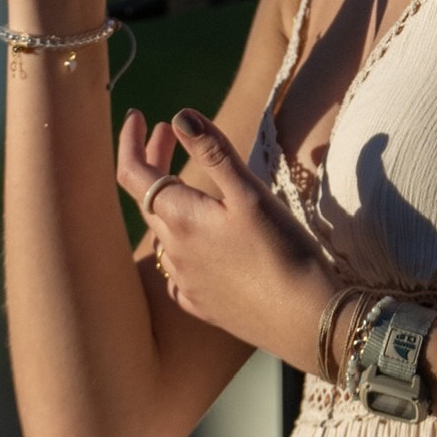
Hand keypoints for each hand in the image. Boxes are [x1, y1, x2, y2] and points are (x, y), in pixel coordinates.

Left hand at [118, 107, 338, 369]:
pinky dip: (182, 242)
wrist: (306, 321)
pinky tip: (198, 242)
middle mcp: (173, 252)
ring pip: (163, 233)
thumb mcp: (250, 193)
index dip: (130, 142)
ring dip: (167, 202)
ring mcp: (185, 282)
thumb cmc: (282, 252)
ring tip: (183, 182)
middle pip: (148, 199)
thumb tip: (179, 115)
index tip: (136, 116)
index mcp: (180, 219)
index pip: (133, 174)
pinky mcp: (202, 304)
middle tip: (165, 133)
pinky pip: (178, 268)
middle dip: (153, 162)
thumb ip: (213, 152)